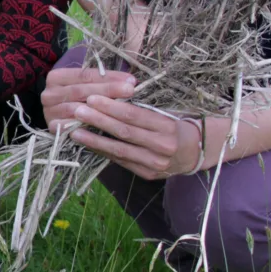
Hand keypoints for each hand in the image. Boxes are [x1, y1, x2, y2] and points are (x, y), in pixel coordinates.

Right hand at [41, 67, 135, 129]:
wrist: (63, 120)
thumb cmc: (82, 99)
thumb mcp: (90, 84)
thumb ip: (104, 78)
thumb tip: (131, 74)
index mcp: (56, 77)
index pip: (85, 75)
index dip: (108, 77)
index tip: (130, 80)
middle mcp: (49, 93)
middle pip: (81, 91)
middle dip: (108, 90)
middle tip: (130, 90)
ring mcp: (49, 111)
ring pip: (78, 109)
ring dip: (101, 109)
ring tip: (123, 108)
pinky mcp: (52, 128)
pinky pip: (72, 127)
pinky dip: (88, 126)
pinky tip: (106, 126)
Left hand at [70, 96, 204, 179]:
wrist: (195, 153)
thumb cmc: (175, 126)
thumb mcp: (165, 114)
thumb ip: (142, 109)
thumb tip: (110, 97)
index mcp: (168, 126)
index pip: (134, 115)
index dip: (111, 107)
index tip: (92, 97)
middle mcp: (162, 146)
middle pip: (125, 132)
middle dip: (99, 120)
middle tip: (78, 111)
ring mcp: (155, 163)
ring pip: (120, 150)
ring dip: (94, 140)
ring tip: (75, 131)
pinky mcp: (147, 174)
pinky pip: (121, 162)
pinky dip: (102, 152)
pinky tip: (88, 144)